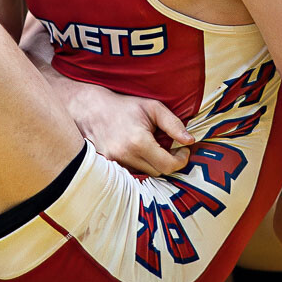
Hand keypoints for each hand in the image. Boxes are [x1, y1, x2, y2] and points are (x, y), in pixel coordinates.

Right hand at [63, 80, 194, 176]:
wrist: (91, 109)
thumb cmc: (124, 107)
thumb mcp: (153, 108)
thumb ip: (174, 124)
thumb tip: (190, 141)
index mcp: (138, 142)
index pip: (168, 165)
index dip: (181, 160)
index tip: (183, 149)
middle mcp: (124, 156)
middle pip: (158, 172)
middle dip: (168, 161)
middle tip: (170, 147)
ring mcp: (114, 164)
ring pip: (145, 174)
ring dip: (152, 164)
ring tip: (151, 147)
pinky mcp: (107, 167)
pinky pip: (131, 173)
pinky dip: (139, 165)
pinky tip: (137, 151)